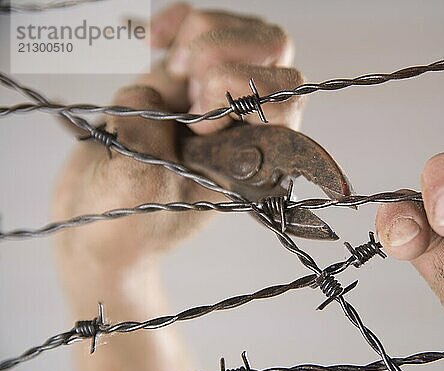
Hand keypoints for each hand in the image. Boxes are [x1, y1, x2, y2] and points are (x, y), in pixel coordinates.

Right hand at [54, 3, 305, 267]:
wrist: (101, 217)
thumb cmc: (129, 221)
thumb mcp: (137, 185)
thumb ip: (147, 135)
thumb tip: (151, 95)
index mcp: (254, 156)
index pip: (285, 100)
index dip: (240, 93)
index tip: (198, 122)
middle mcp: (245, 120)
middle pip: (275, 51)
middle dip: (219, 55)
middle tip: (184, 90)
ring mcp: (219, 92)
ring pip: (244, 30)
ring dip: (198, 37)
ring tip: (169, 75)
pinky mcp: (187, 75)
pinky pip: (200, 24)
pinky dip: (177, 20)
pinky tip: (154, 39)